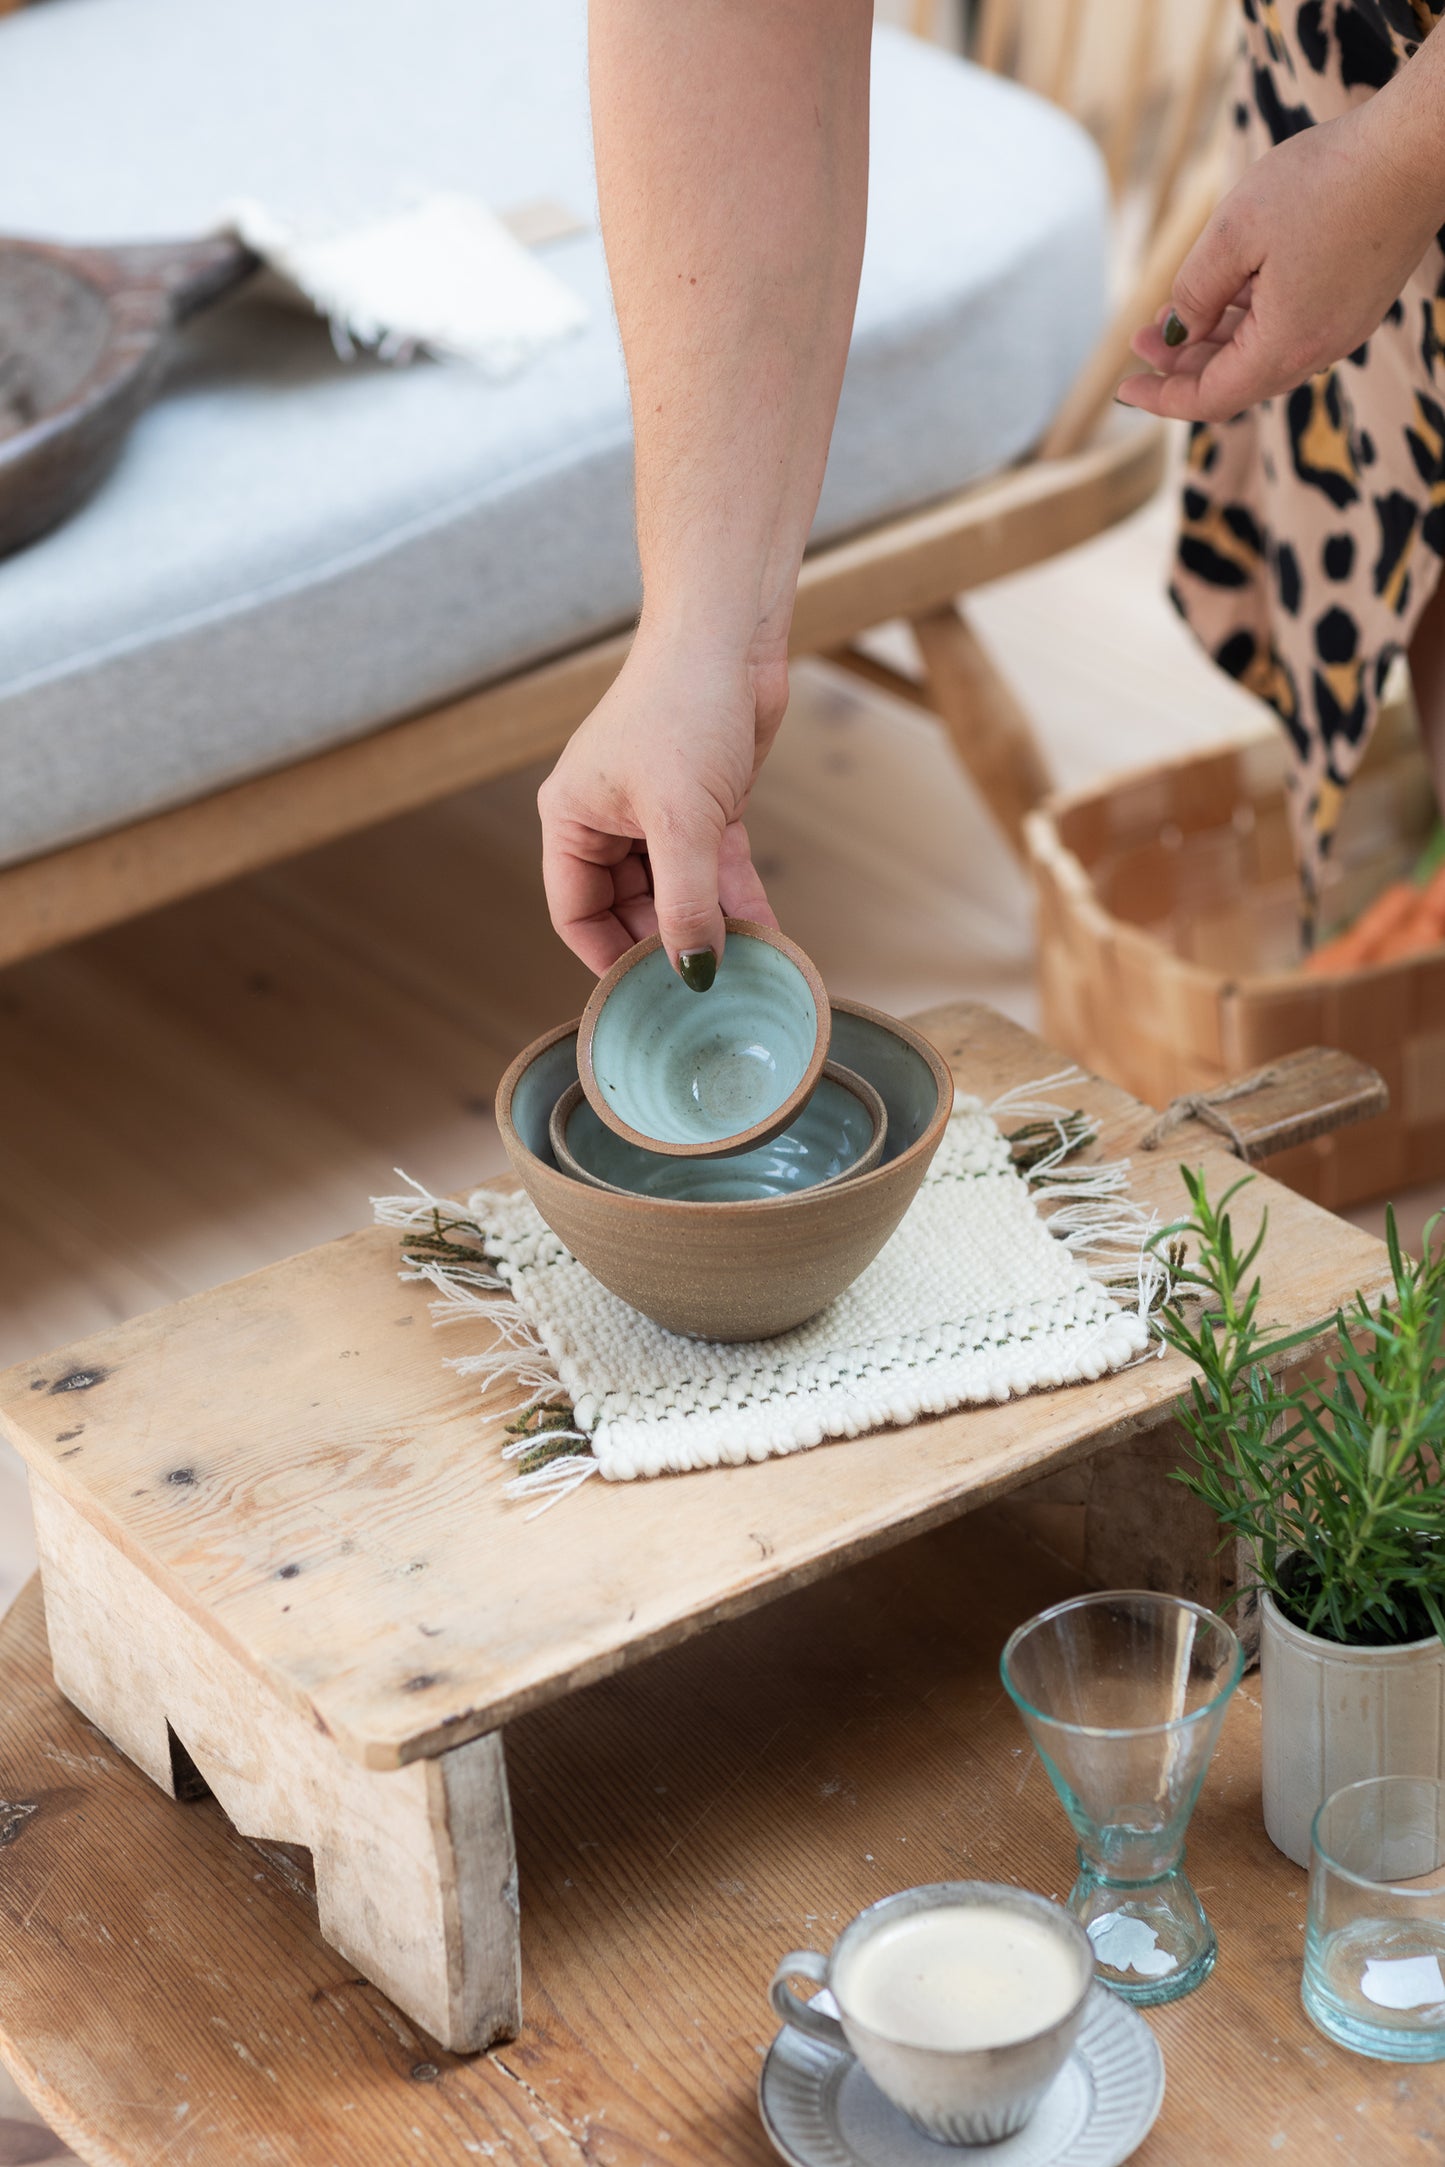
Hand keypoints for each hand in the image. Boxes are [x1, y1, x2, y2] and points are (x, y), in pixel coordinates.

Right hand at [537, 629, 784, 977]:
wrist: (730, 637)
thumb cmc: (683, 706)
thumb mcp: (682, 821)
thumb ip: (685, 903)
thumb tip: (694, 973)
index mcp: (573, 819)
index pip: (575, 913)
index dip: (607, 957)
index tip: (646, 995)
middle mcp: (609, 820)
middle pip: (629, 910)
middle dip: (667, 946)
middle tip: (705, 990)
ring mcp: (659, 815)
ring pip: (679, 892)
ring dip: (712, 927)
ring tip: (745, 971)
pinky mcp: (708, 806)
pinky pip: (718, 870)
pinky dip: (740, 900)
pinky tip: (769, 934)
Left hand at [1118, 100, 1444, 425]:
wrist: (1417, 148)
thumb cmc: (1327, 181)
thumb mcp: (1234, 232)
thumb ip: (1195, 291)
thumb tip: (1178, 331)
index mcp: (1284, 347)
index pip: (1208, 399)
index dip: (1161, 399)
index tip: (1123, 387)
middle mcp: (1318, 350)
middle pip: (1234, 381)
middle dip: (1181, 365)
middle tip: (1140, 336)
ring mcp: (1342, 328)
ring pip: (1261, 354)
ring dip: (1214, 340)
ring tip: (1174, 313)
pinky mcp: (1357, 302)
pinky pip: (1290, 329)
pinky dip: (1250, 322)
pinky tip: (1228, 292)